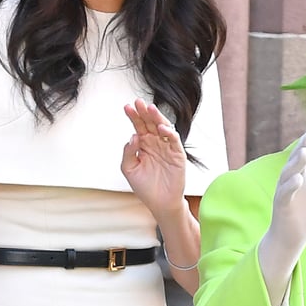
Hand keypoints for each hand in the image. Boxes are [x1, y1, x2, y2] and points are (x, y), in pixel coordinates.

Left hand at [121, 99, 186, 219]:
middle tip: (138, 103)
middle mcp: (156, 143)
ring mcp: (167, 147)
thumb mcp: (129, 169)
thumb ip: (128, 152)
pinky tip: (161, 128)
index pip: (138, 126)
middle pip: (150, 123)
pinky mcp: (178, 154)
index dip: (133, 116)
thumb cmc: (145, 187)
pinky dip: (169, 133)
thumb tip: (132, 136)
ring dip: (157, 118)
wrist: (160, 203)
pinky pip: (174, 140)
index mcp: (143, 144)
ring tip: (150, 109)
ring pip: (163, 128)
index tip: (127, 107)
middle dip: (144, 112)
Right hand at [258, 124, 305, 305]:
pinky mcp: (282, 205)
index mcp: (303, 175)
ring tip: (305, 152)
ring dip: (296, 162)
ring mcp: (285, 191)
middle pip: (297, 159)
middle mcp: (292, 179)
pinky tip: (298, 178)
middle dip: (303, 146)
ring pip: (289, 173)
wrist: (294, 237)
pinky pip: (286, 193)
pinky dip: (291, 185)